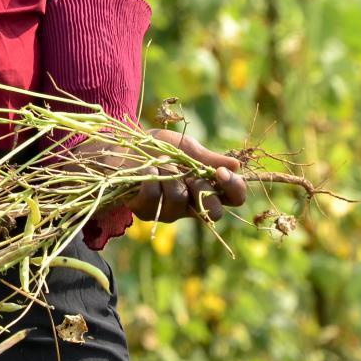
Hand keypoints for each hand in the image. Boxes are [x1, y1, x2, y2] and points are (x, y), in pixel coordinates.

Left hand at [124, 129, 247, 223]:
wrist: (123, 148)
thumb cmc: (158, 147)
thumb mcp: (186, 147)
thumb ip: (208, 158)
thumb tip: (236, 165)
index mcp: (207, 187)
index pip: (234, 198)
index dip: (234, 188)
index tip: (220, 172)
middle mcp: (192, 205)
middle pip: (214, 213)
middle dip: (202, 189)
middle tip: (190, 174)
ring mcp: (169, 212)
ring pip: (180, 200)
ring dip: (169, 174)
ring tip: (160, 162)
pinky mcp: (147, 212)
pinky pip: (155, 197)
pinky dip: (151, 177)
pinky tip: (147, 169)